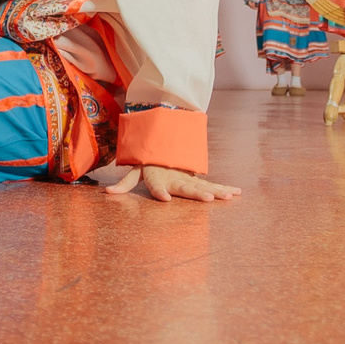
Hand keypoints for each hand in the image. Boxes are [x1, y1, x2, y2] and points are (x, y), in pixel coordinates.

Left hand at [104, 165, 240, 202]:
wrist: (166, 143)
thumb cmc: (148, 162)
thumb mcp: (135, 170)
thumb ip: (124, 183)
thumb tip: (107, 192)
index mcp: (158, 176)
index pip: (157, 186)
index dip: (160, 192)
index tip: (165, 199)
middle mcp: (174, 177)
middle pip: (186, 187)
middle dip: (197, 193)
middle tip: (209, 199)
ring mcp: (187, 178)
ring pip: (203, 184)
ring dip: (217, 190)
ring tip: (229, 196)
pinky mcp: (197, 180)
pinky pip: (211, 185)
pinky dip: (224, 188)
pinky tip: (237, 193)